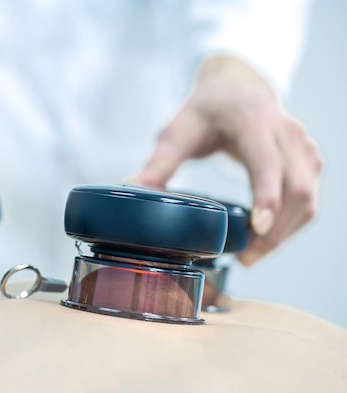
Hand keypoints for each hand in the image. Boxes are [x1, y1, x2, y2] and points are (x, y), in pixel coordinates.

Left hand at [126, 55, 322, 265]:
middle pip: (297, 189)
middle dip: (276, 231)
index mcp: (254, 121)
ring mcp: (303, 146)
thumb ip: (159, 162)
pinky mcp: (309, 160)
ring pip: (308, 199)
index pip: (268, 162)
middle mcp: (287, 133)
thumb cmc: (207, 110)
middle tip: (246, 259)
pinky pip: (309, 199)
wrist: (238, 87)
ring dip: (285, 233)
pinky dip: (291, 224)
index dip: (267, 197)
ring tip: (251, 255)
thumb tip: (130, 190)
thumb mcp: (178, 130)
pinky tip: (265, 239)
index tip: (256, 228)